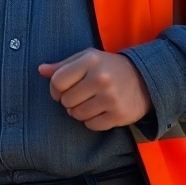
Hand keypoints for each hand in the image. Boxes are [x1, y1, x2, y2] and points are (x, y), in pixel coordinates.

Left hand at [37, 49, 151, 130]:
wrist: (145, 79)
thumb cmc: (109, 68)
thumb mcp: (87, 59)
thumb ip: (63, 65)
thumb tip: (40, 70)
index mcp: (91, 61)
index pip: (57, 81)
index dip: (55, 89)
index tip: (62, 89)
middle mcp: (101, 79)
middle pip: (66, 100)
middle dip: (68, 100)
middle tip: (80, 96)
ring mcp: (111, 98)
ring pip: (77, 114)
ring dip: (79, 112)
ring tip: (90, 103)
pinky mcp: (119, 115)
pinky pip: (92, 125)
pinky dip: (92, 121)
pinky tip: (100, 111)